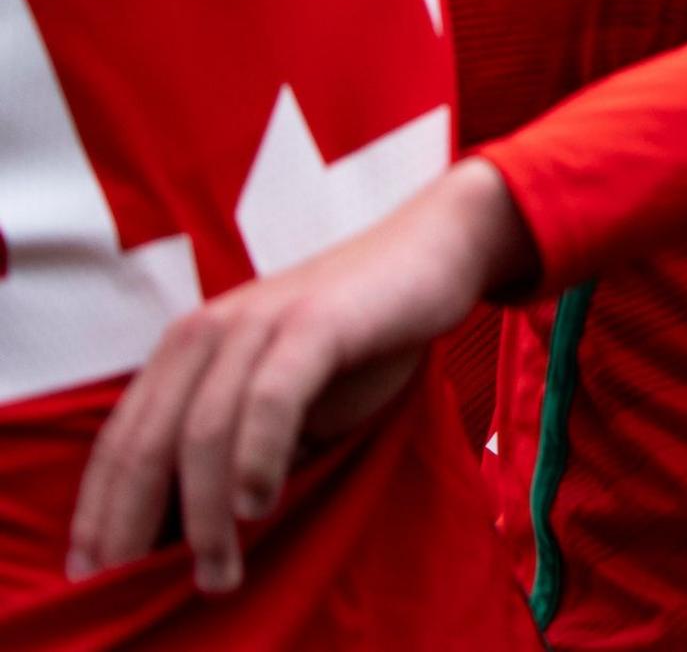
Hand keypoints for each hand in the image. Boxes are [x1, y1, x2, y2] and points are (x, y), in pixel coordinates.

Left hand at [67, 158, 531, 592]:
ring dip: (206, 514)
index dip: (99, 513)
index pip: (121, 443)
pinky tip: (259, 504)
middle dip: (134, 528)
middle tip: (138, 593)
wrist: (433, 252)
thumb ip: (241, 450)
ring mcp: (257, 323)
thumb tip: (195, 535)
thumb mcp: (285, 401)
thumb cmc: (360, 337)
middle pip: (145, 444)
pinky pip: (269, 398)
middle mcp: (205, 332)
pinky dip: (257, 457)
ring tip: (219, 572)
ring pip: (203, 431)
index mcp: (186, 351)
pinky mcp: (312, 321)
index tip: (93, 577)